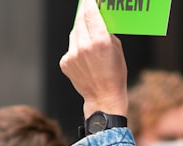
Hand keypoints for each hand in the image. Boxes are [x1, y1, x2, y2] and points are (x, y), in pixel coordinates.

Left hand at [59, 0, 128, 118]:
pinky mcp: (66, 63)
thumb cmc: (115, 74)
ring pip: (74, 33)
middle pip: (80, 20)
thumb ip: (107, 32)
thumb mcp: (117, 49)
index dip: (89, 1)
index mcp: (100, 41)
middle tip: (88, 8)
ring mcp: (73, 55)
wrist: (103, 98)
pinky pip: (71, 47)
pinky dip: (77, 47)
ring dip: (81, 30)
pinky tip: (85, 55)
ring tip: (90, 37)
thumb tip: (99, 19)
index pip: (90, 12)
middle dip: (84, 13)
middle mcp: (84, 46)